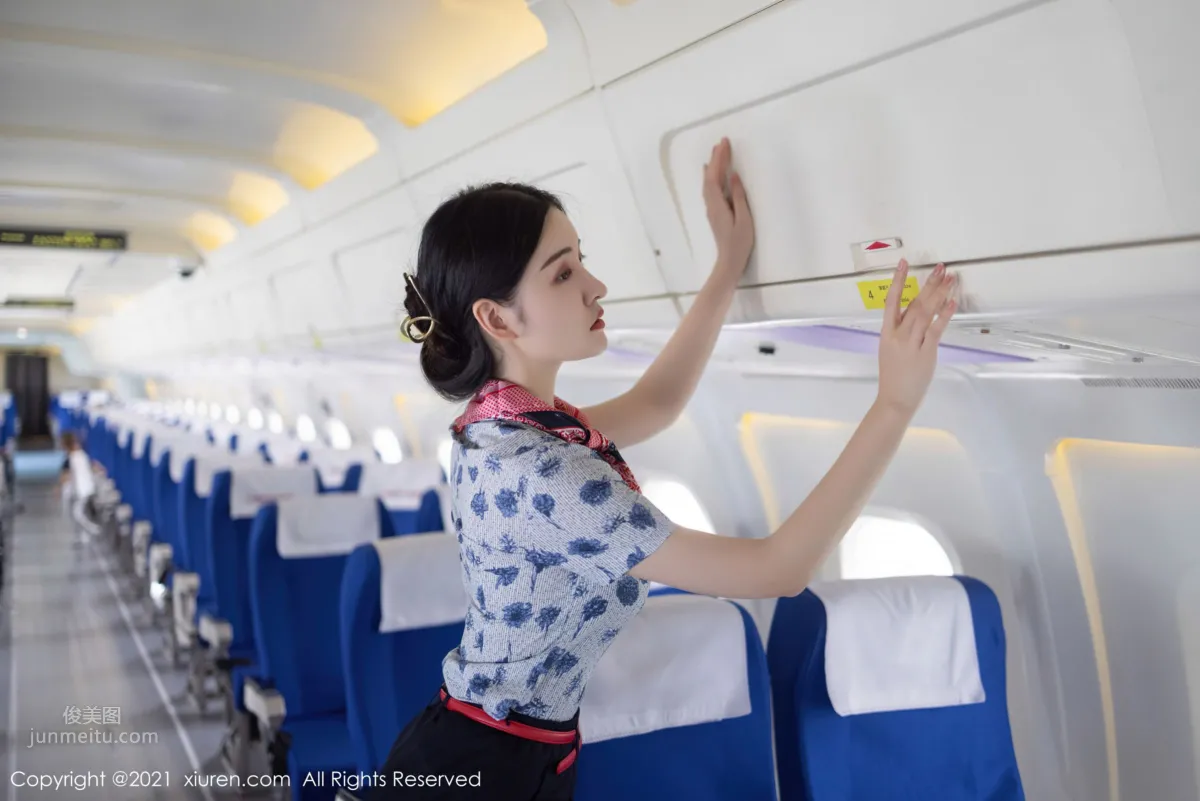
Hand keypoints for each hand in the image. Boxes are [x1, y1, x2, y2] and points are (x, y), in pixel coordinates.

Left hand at [703, 137, 753, 274]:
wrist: (729, 262)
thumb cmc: (739, 243)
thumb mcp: (743, 219)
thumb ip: (738, 197)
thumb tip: (733, 176)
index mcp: (718, 205)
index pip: (715, 177)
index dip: (719, 159)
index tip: (724, 144)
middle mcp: (711, 205)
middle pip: (710, 177)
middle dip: (716, 159)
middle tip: (722, 142)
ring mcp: (711, 209)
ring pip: (708, 183)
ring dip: (713, 166)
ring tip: (717, 152)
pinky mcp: (715, 213)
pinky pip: (710, 189)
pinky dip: (711, 177)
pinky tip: (711, 174)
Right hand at [877, 259, 956, 415]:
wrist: (895, 398)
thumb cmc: (894, 375)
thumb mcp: (890, 349)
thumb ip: (902, 331)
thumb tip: (918, 313)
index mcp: (887, 332)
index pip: (891, 301)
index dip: (898, 281)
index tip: (905, 263)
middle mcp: (898, 335)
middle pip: (915, 303)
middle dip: (929, 283)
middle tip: (940, 267)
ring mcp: (912, 343)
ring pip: (926, 312)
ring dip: (939, 294)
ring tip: (950, 279)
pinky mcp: (926, 352)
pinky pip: (936, 329)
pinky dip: (945, 314)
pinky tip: (952, 302)